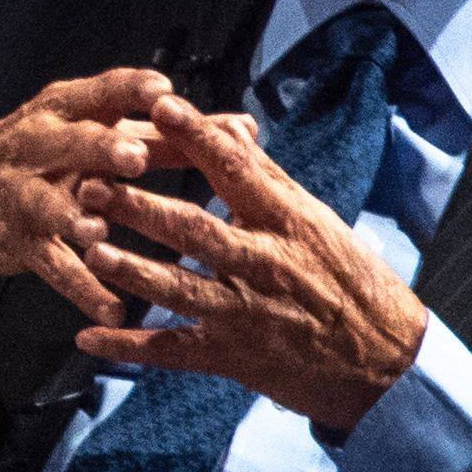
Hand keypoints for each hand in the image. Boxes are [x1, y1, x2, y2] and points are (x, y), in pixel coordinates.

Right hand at [0, 67, 204, 319]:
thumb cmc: (49, 155)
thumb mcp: (95, 132)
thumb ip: (169, 133)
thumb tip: (245, 127)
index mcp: (66, 110)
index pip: (102, 93)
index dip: (131, 91)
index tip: (165, 92)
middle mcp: (40, 145)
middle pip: (71, 144)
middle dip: (100, 149)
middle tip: (133, 156)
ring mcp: (25, 193)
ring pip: (51, 204)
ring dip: (76, 217)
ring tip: (100, 231)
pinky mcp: (20, 241)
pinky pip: (52, 266)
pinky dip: (82, 287)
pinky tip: (112, 308)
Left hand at [74, 93, 426, 435]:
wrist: (386, 365)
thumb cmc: (351, 284)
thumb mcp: (318, 223)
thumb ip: (268, 179)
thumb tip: (233, 128)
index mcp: (288, 223)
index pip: (238, 170)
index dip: (197, 137)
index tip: (158, 106)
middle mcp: (264, 264)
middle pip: (193, 229)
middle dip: (139, 207)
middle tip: (92, 183)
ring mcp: (245, 314)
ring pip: (177, 288)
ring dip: (130, 269)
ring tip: (90, 250)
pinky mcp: (231, 357)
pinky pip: (171, 351)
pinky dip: (127, 346)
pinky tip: (86, 337)